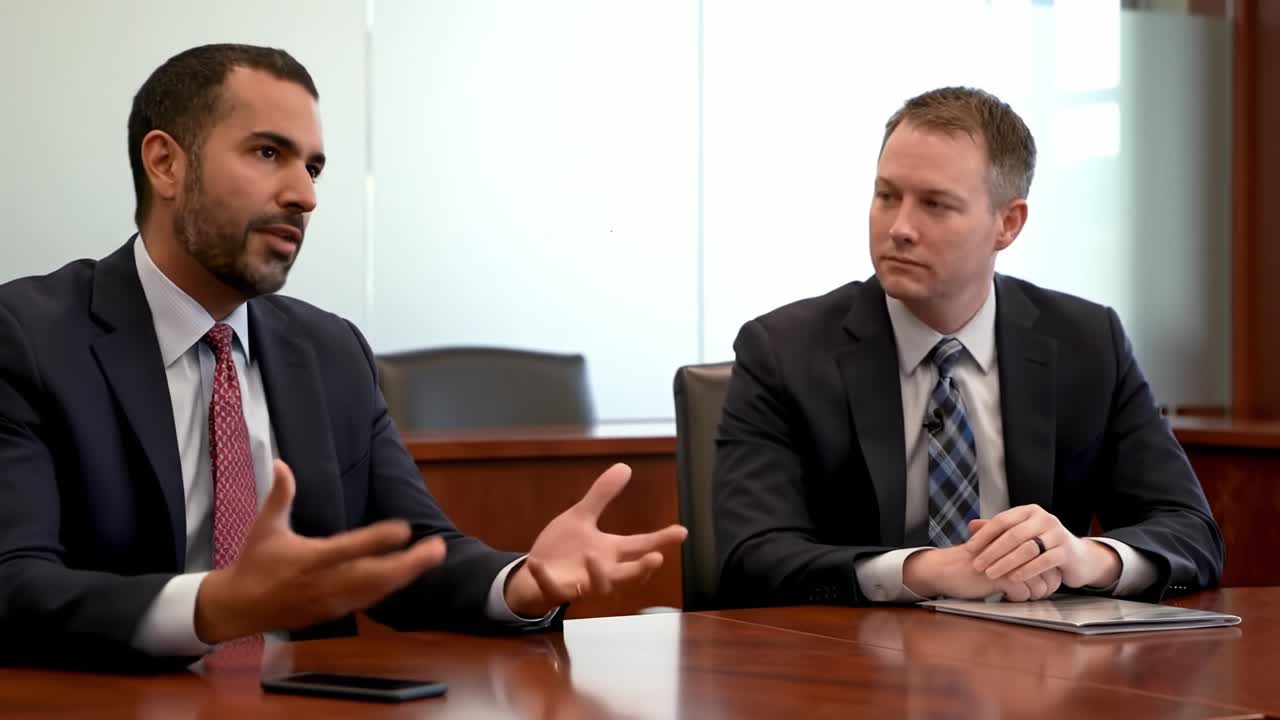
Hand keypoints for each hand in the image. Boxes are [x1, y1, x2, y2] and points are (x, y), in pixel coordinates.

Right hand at [194, 460, 445, 642]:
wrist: (239, 608)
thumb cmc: (255, 563)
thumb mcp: (265, 526)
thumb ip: (280, 495)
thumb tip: (281, 462)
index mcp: (310, 559)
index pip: (350, 548)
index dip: (378, 540)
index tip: (404, 528)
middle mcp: (325, 582)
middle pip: (374, 575)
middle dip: (409, 564)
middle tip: (437, 548)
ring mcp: (331, 601)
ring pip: (376, 591)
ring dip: (406, 575)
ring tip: (431, 558)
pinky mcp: (333, 613)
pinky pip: (368, 601)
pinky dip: (390, 588)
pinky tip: (408, 576)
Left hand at [503, 463, 687, 617]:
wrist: (534, 574)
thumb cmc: (565, 549)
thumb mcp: (581, 517)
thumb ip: (602, 495)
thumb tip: (625, 466)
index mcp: (610, 551)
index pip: (641, 544)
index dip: (661, 539)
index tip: (681, 531)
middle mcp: (602, 570)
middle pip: (628, 573)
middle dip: (641, 568)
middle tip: (657, 557)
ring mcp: (581, 583)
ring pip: (599, 586)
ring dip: (598, 573)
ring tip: (593, 555)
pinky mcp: (557, 591)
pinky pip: (553, 587)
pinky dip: (545, 577)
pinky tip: (537, 563)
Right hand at [902, 545, 1059, 600]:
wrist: (944, 567)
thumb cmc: (971, 564)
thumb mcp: (998, 555)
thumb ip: (1021, 559)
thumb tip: (1048, 575)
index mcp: (1016, 540)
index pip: (1048, 559)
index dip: (1050, 575)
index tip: (1043, 585)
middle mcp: (1015, 548)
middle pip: (1048, 573)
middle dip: (1046, 588)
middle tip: (1035, 594)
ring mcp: (1008, 562)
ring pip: (1038, 585)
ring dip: (1033, 595)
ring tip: (1021, 596)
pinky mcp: (998, 576)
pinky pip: (1022, 592)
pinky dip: (1017, 598)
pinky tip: (1006, 596)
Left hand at [966, 507, 1121, 588]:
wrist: (1077, 557)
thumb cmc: (1043, 545)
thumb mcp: (1020, 534)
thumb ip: (997, 529)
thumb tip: (971, 525)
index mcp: (1029, 511)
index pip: (1002, 520)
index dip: (984, 535)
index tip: (969, 548)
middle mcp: (1044, 518)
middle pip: (1013, 534)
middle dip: (992, 551)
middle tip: (977, 565)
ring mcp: (1057, 534)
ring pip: (1027, 548)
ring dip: (1006, 562)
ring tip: (991, 574)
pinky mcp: (1066, 551)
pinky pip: (1043, 561)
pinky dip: (1026, 570)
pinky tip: (1013, 579)